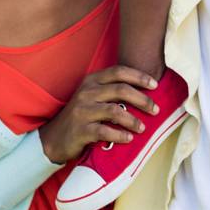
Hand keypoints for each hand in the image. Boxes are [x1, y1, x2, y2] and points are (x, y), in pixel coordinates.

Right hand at [38, 65, 158, 165]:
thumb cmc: (81, 116)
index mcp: (91, 81)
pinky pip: (104, 131)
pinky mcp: (80, 130)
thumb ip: (110, 91)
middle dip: (142, 99)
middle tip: (156, 109)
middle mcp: (87, 92)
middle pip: (121, 90)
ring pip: (115, 111)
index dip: (139, 76)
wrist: (54, 138)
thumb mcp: (91, 97)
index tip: (155, 84)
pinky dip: (119, 135)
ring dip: (133, 120)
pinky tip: (129, 138)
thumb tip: (144, 90)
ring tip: (143, 127)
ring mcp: (82, 111)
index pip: (119, 71)